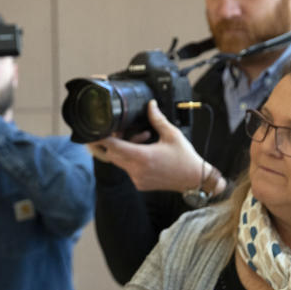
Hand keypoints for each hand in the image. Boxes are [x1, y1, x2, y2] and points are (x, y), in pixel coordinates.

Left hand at [87, 100, 220, 193]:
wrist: (193, 179)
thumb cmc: (184, 157)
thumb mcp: (171, 134)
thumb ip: (157, 119)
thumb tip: (150, 105)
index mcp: (142, 157)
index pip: (113, 147)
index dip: (103, 139)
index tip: (97, 133)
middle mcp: (136, 170)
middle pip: (113, 154)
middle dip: (116, 142)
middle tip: (125, 132)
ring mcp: (137, 179)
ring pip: (120, 162)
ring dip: (126, 150)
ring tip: (144, 140)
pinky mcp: (139, 184)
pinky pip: (128, 170)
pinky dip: (132, 161)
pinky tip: (146, 154)